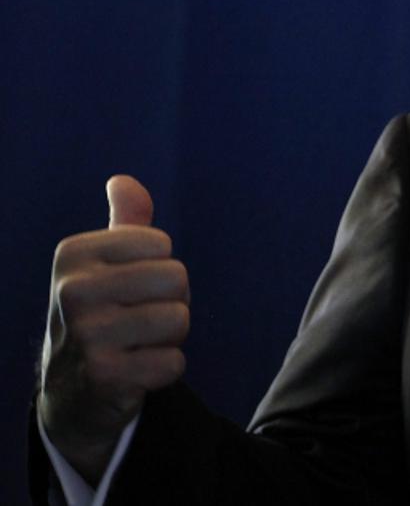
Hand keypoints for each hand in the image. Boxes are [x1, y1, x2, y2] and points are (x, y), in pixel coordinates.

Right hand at [38, 175, 189, 483]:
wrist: (71, 388)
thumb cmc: (101, 312)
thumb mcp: (104, 264)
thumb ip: (125, 222)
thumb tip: (123, 181)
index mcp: (74, 254)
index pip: (162, 245)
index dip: (159, 269)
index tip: (129, 289)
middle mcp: (73, 291)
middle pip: (176, 279)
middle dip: (170, 302)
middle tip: (137, 320)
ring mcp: (86, 335)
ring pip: (179, 319)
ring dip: (169, 337)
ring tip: (136, 344)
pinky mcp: (106, 376)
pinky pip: (175, 362)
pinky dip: (165, 369)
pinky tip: (135, 372)